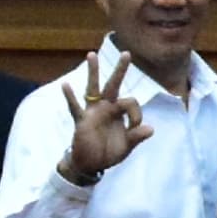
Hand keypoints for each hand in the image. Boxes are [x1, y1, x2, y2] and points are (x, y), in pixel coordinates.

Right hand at [58, 41, 152, 187]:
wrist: (91, 165)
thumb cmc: (109, 152)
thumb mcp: (126, 146)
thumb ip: (137, 137)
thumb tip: (151, 129)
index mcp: (119, 111)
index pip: (131, 101)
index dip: (136, 113)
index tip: (136, 127)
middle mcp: (106, 107)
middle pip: (114, 84)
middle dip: (120, 70)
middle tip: (126, 53)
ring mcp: (92, 112)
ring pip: (93, 88)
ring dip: (93, 72)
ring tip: (92, 55)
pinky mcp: (82, 120)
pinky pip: (74, 107)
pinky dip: (70, 97)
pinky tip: (65, 85)